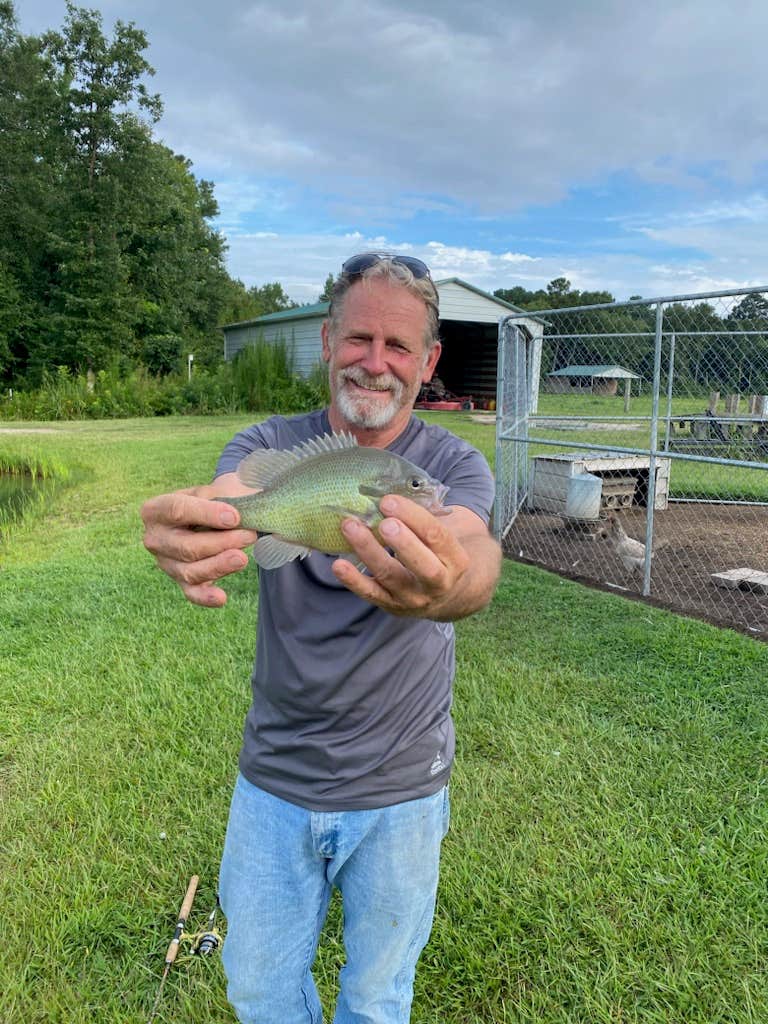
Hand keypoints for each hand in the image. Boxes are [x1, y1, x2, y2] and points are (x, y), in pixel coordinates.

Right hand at [141, 480, 257, 606]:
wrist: (221, 512)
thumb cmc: (217, 498)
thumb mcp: (214, 490)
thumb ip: (220, 501)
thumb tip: (234, 520)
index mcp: (156, 510)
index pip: (177, 510)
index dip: (206, 514)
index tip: (235, 517)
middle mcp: (155, 538)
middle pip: (186, 546)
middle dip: (221, 543)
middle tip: (249, 535)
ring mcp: (166, 562)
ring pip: (190, 572)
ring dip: (219, 566)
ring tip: (243, 559)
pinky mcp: (180, 580)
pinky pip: (191, 592)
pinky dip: (205, 597)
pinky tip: (221, 598)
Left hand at [332, 494, 473, 618]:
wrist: (445, 596)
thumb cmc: (438, 554)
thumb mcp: (443, 537)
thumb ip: (422, 517)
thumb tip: (385, 489)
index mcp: (455, 560)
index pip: (437, 536)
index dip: (414, 517)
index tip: (389, 501)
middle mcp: (438, 583)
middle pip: (423, 565)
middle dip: (403, 543)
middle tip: (384, 523)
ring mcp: (414, 597)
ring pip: (391, 577)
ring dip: (369, 551)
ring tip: (350, 527)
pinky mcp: (391, 605)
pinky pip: (371, 593)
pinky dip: (353, 580)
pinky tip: (338, 565)